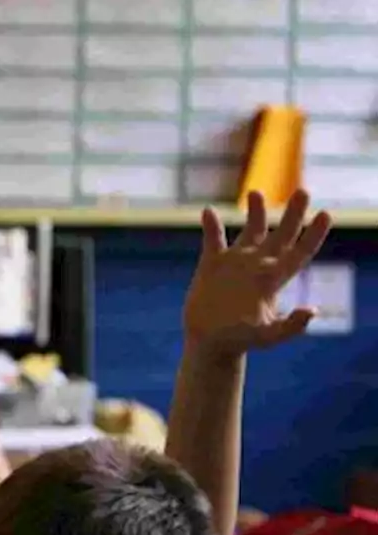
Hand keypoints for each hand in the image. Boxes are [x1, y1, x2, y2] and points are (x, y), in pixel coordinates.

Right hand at [185, 191, 330, 356]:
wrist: (210, 342)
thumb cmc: (240, 341)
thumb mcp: (267, 337)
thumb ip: (289, 327)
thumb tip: (311, 311)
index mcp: (274, 279)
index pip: (300, 251)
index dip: (314, 234)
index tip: (325, 214)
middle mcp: (259, 266)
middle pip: (282, 233)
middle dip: (294, 213)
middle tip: (303, 191)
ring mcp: (236, 262)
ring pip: (251, 229)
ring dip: (255, 210)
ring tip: (255, 192)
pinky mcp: (212, 264)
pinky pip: (214, 239)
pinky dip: (211, 225)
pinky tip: (209, 212)